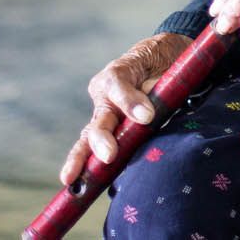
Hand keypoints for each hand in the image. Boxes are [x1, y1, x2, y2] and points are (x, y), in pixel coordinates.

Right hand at [59, 32, 192, 185]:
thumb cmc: (165, 59)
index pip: (117, 85)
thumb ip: (160, 87)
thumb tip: (149, 117)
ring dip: (82, 157)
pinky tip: (76, 182)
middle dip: (102, 139)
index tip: (147, 116)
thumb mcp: (167, 63)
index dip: (130, 102)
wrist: (162, 58)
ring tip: (72, 177)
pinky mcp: (108, 127)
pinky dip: (87, 164)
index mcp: (118, 72)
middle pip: (100, 117)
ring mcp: (103, 112)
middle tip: (108, 155)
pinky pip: (96, 146)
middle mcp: (104, 94)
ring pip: (90, 135)